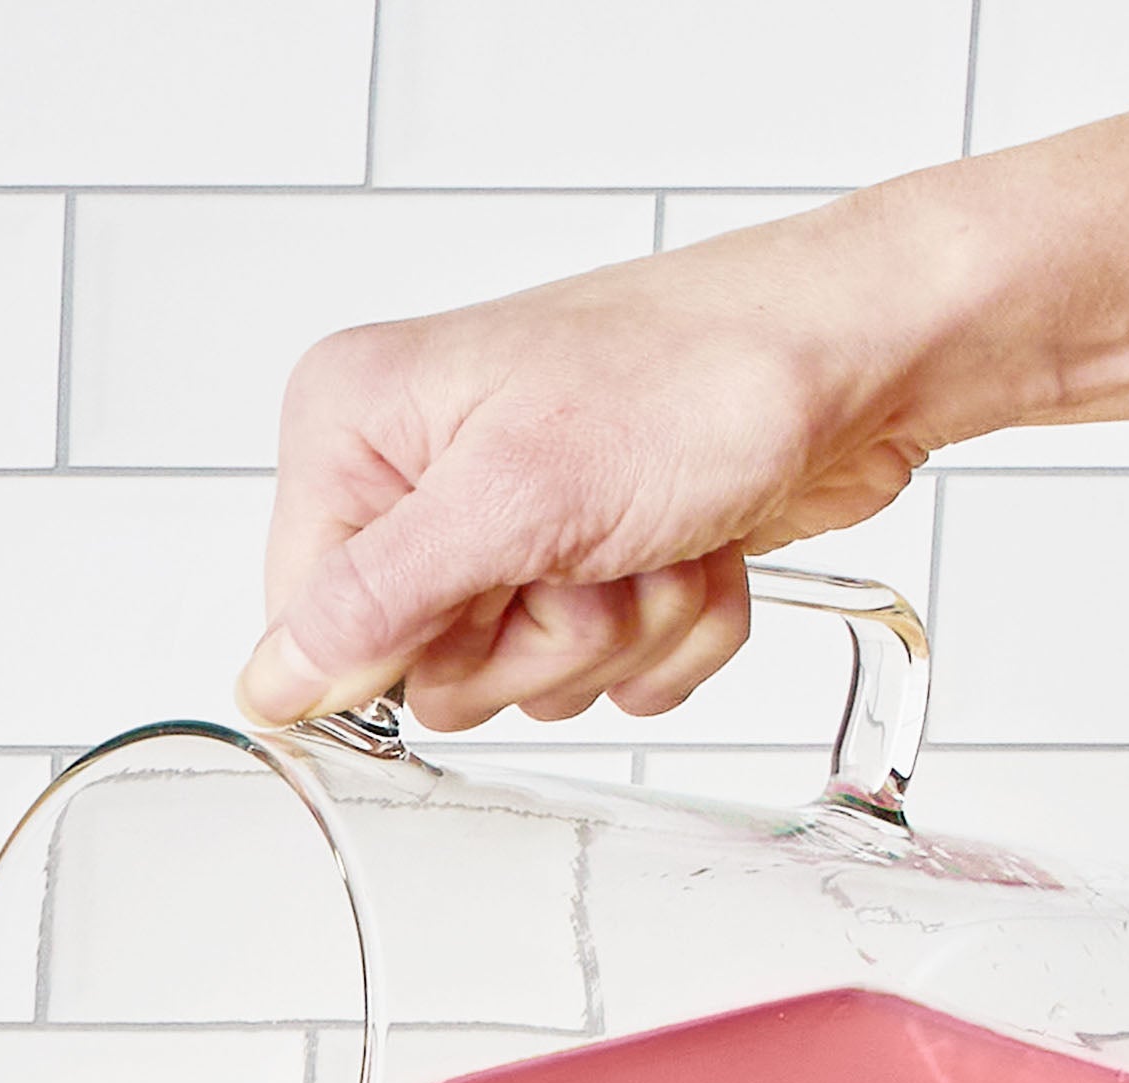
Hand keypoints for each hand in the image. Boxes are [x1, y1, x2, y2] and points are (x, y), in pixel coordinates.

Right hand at [239, 205, 938, 734]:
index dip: (418, 643)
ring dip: (617, 630)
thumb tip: (268, 683)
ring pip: (528, 681)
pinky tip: (691, 548)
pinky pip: (605, 675)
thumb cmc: (704, 373)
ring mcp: (510, 522)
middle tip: (590, 551)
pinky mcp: (587, 561)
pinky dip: (666, 632)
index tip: (490, 583)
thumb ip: (376, 602)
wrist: (861, 352)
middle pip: (430, 671)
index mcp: (358, 428)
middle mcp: (422, 472)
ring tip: (652, 535)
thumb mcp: (515, 497)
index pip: (313, 628)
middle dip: (539, 635)